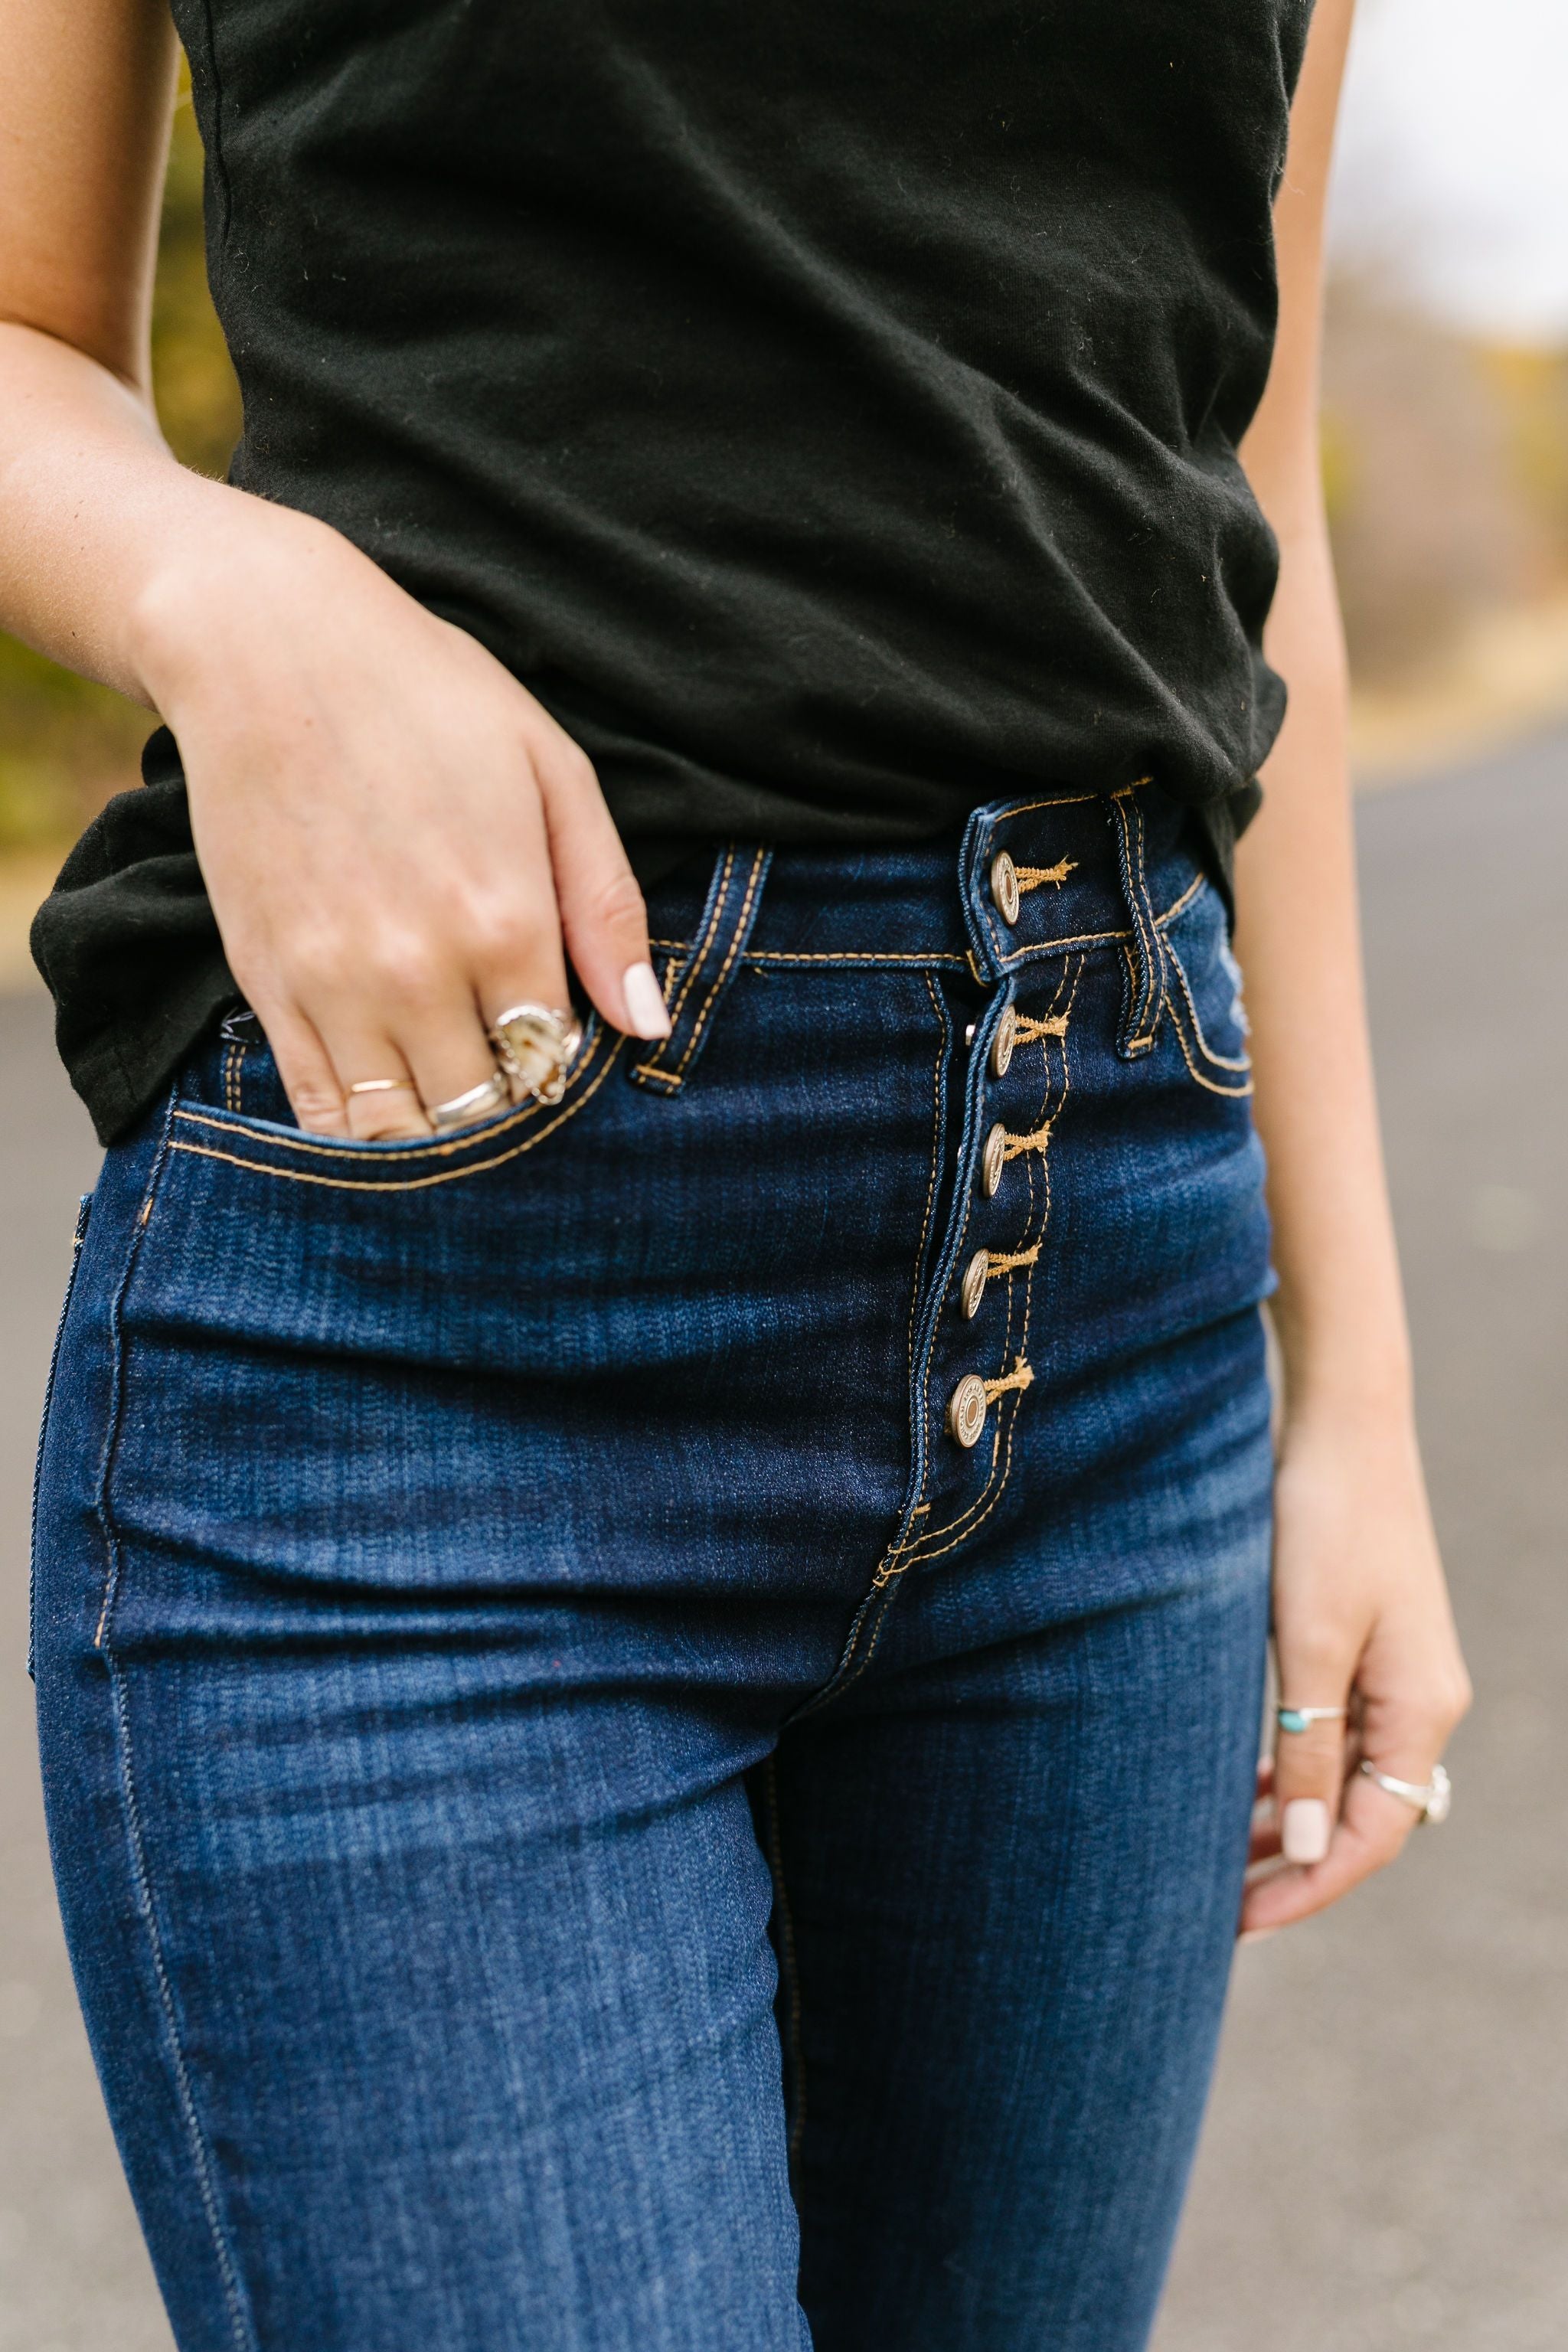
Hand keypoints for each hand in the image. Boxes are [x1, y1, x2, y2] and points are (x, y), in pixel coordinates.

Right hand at [129, 501, 671, 1137]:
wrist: (266, 645)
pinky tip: (387, 1102)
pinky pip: (316, 1107)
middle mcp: (418, 972)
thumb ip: (606, 909)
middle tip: (509, 1076)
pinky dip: (356, 1131)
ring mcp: (332, 985)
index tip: (562, 1046)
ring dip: (434, 1138)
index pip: (555, 1066)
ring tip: (452, 1094)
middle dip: (505, 1112)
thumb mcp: (553, 775)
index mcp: (506, 923)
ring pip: (398, 1133)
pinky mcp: (264, 983)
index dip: (565, 1072)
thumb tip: (648, 1025)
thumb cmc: (429, 698)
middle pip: (481, 1114)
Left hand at [1239, 1404, 1470, 1935]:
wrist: (1343, 1424)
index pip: (1372, 1835)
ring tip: (1220, 1859)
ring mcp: (1397, 1674)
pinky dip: (1293, 1770)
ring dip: (1289, 1820)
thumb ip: (1307, 1750)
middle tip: (1218, 1909)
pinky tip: (1247, 1787)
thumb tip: (1305, 1851)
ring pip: (1344, 1780)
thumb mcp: (1309, 1644)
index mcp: (1420, 1710)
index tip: (1242, 1924)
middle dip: (1294, 1866)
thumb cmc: (1325, 1523)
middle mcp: (1421, 1702)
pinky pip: (1335, 1737)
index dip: (1309, 1887)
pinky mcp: (1366, 1645)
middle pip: (1362, 1817)